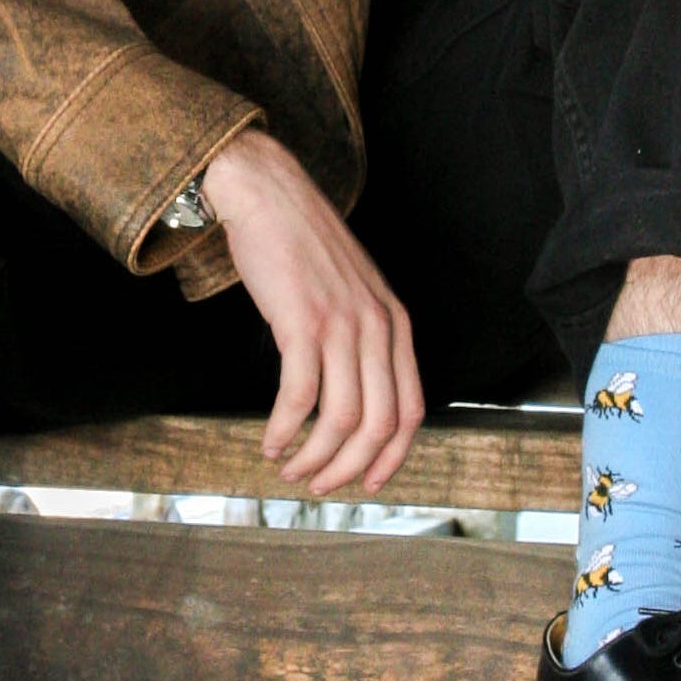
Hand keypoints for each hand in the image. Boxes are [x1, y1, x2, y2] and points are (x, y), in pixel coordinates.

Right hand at [204, 130, 422, 496]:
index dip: (392, 458)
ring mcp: (342, 325)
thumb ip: (362, 339)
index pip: (411, 411)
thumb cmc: (303, 246)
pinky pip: (299, 397)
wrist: (269, 194)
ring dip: (314, 457)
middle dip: (350, 468)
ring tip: (290, 469)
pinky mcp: (302, 322)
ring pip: (342, 418)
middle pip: (380, 425)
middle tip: (319, 485)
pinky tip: (270, 443)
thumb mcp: (353, 293)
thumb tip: (352, 396)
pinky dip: (284, 431)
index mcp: (396, 325)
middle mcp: (377, 328)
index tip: (369, 484)